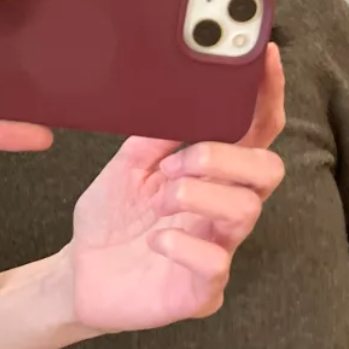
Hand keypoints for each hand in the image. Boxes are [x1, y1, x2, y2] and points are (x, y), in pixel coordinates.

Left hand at [65, 43, 286, 333]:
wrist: (80, 272)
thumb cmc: (111, 219)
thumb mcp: (125, 165)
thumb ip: (153, 137)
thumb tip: (178, 103)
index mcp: (210, 174)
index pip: (254, 132)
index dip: (267, 96)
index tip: (266, 59)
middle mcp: (222, 208)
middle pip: (268, 170)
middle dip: (228, 156)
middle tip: (178, 162)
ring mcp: (217, 248)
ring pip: (246, 210)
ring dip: (198, 193)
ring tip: (159, 197)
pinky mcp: (201, 289)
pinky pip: (215, 263)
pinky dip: (182, 243)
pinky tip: (155, 238)